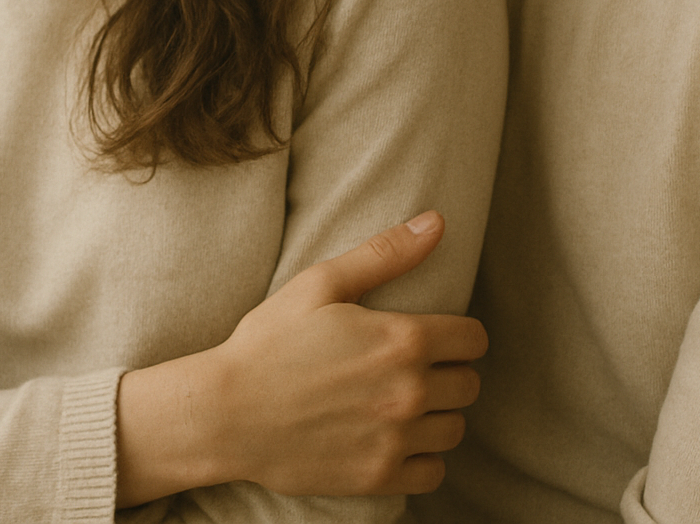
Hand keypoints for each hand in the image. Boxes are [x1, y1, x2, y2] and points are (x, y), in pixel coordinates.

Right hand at [116, 211, 486, 504]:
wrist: (226, 413)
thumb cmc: (271, 340)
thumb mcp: (322, 283)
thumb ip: (386, 252)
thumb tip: (437, 221)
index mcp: (401, 340)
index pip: (473, 340)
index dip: (459, 333)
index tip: (438, 334)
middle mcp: (408, 392)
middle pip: (469, 385)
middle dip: (449, 371)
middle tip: (414, 366)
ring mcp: (395, 440)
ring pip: (455, 428)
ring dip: (438, 414)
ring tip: (404, 400)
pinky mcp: (379, 478)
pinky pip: (433, 472)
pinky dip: (423, 457)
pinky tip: (396, 438)